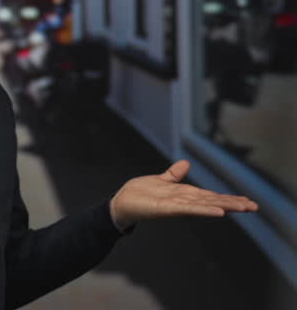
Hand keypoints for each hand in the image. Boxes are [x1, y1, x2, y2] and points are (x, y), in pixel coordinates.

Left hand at [110, 160, 258, 231]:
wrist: (120, 203)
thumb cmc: (139, 194)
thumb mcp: (160, 180)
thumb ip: (174, 174)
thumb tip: (186, 163)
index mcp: (184, 194)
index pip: (210, 195)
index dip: (228, 197)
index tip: (247, 201)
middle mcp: (183, 201)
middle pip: (212, 201)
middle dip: (233, 203)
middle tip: (254, 207)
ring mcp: (176, 206)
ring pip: (204, 205)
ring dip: (224, 206)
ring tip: (243, 208)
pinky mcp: (166, 209)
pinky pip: (187, 209)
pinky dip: (203, 209)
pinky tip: (218, 212)